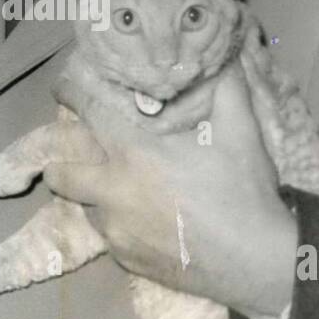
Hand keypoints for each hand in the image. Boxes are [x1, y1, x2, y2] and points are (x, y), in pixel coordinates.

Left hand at [42, 70, 297, 318]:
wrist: (257, 263)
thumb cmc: (244, 191)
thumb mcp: (241, 130)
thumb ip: (226, 86)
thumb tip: (221, 55)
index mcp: (133, 153)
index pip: (87, 111)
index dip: (71, 93)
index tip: (65, 88)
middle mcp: (112, 192)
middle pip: (61, 172)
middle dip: (62, 158)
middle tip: (82, 150)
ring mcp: (115, 231)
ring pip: (83, 205)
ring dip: (92, 191)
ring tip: (115, 184)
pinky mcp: (125, 260)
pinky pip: (107, 235)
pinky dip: (115, 222)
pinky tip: (140, 218)